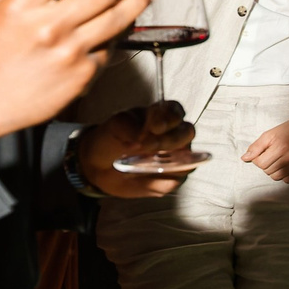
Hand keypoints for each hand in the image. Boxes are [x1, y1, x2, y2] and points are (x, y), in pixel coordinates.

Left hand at [74, 103, 194, 198]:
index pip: (176, 112)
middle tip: (150, 146)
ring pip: (188, 156)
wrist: (100, 165)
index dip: (170, 118)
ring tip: (145, 163)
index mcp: (162, 116)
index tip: (155, 127)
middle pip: (187, 132)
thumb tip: (141, 140)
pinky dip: (166, 175)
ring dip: (170, 159)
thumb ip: (130, 127)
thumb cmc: (112, 138)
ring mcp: (176, 155)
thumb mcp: (116, 126)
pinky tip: (150, 173)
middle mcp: (174, 134)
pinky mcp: (172, 176)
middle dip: (171, 139)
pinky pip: (178, 176)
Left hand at [243, 115, 288, 183]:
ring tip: (278, 161)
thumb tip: (245, 158)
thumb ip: (256, 147)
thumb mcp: (270, 134)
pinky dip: (285, 174)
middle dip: (267, 164)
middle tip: (272, 156)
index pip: (261, 164)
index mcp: (281, 147)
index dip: (258, 159)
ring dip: (275, 171)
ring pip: (278, 177)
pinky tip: (286, 165)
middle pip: (269, 172)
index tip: (263, 154)